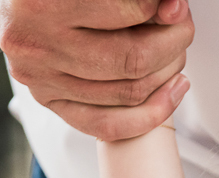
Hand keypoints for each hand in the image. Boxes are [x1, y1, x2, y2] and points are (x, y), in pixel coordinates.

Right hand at [0, 0, 194, 139]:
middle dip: (173, 44)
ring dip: (167, 72)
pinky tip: (172, 91)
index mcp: (42, 3)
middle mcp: (36, 44)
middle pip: (134, 60)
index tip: (177, 8)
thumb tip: (175, 11)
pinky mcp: (48, 99)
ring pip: (129, 92)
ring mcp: (40, 77)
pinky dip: (150, 114)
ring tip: (176, 52)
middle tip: (182, 27)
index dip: (167, 13)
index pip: (130, 13)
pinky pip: (107, 125)